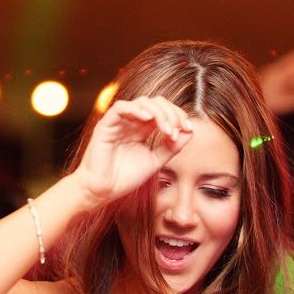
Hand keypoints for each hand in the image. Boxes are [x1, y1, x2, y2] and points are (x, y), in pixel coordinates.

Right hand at [74, 96, 192, 206]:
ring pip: (142, 102)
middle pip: (156, 103)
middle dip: (171, 113)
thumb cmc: (124, 178)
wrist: (102, 191)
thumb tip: (190, 132)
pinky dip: (136, 109)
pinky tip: (148, 119)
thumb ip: (171, 147)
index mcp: (142, 129)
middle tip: (177, 130)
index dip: (178, 116)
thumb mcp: (155, 161)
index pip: (163, 111)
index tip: (188, 129)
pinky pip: (120, 107)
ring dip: (159, 113)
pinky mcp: (106, 125)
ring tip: (166, 130)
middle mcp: (131, 122)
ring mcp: (119, 122)